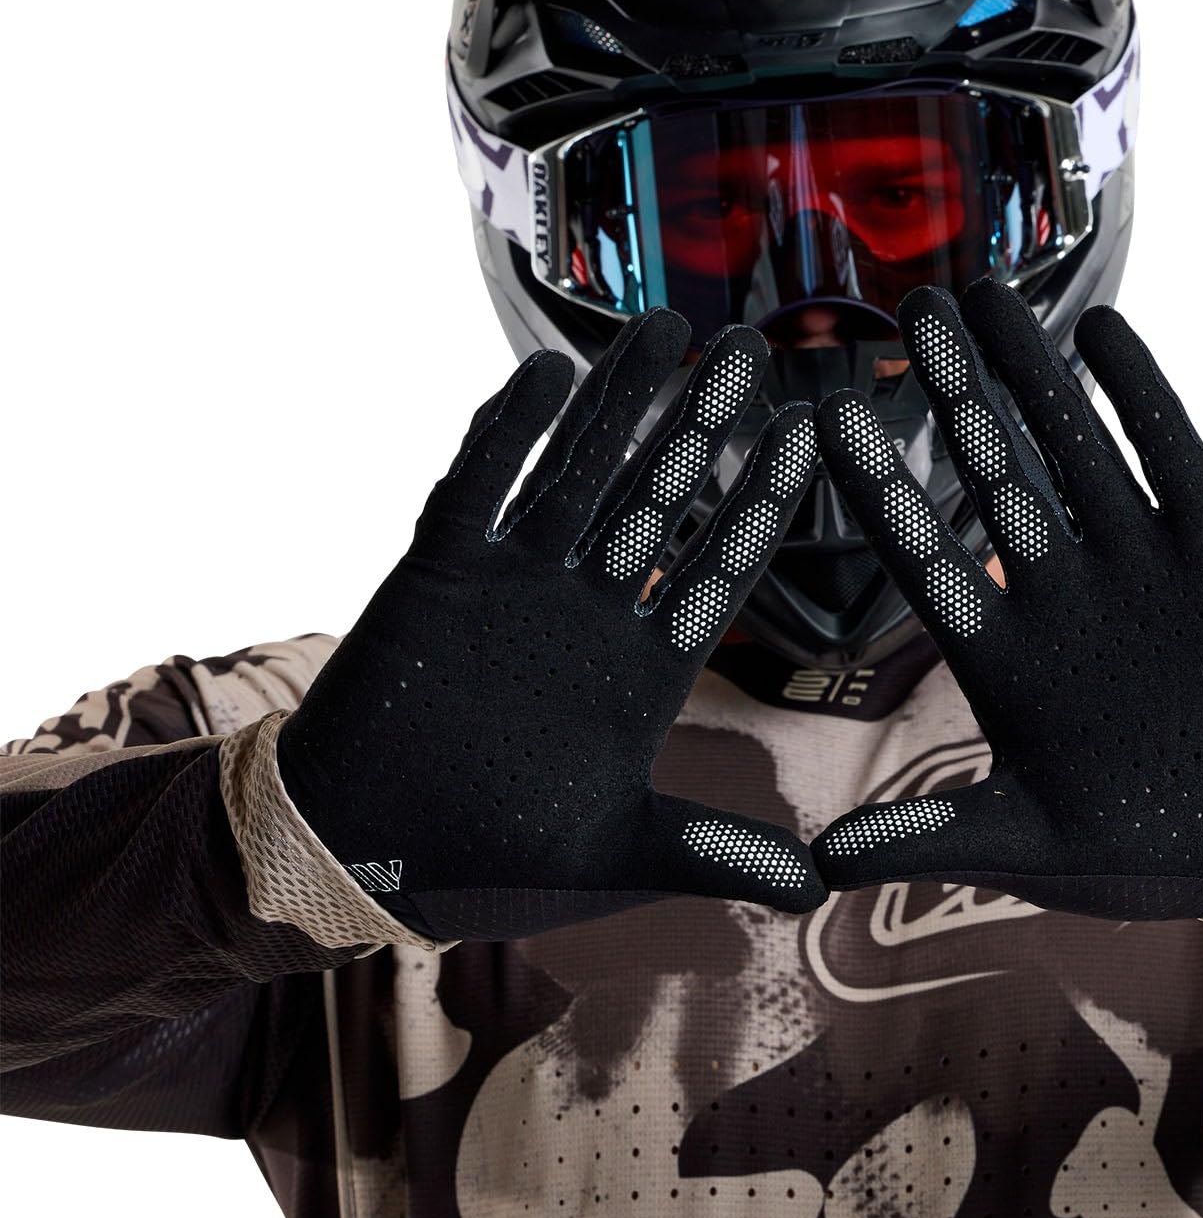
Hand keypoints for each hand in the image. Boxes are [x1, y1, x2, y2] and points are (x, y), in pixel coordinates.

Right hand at [277, 310, 825, 940]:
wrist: (365, 855)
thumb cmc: (491, 861)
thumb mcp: (616, 857)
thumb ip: (715, 851)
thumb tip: (823, 890)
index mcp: (640, 669)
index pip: (718, 569)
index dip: (761, 503)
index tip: (810, 435)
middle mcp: (587, 610)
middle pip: (657, 499)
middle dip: (702, 425)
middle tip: (749, 351)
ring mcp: (514, 585)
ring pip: (576, 474)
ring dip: (617, 403)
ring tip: (666, 327)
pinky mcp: (438, 575)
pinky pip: (475, 490)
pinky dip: (504, 434)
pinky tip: (546, 373)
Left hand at [811, 281, 1202, 919]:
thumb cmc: (1150, 847)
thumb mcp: (1029, 849)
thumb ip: (928, 837)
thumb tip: (813, 865)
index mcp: (1006, 659)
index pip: (925, 558)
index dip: (879, 488)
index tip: (828, 417)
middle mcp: (1061, 596)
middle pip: (993, 474)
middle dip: (951, 393)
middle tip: (907, 311)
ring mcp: (1138, 567)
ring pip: (1073, 449)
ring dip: (1031, 373)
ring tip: (980, 296)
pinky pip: (1176, 459)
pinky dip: (1142, 397)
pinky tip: (1101, 332)